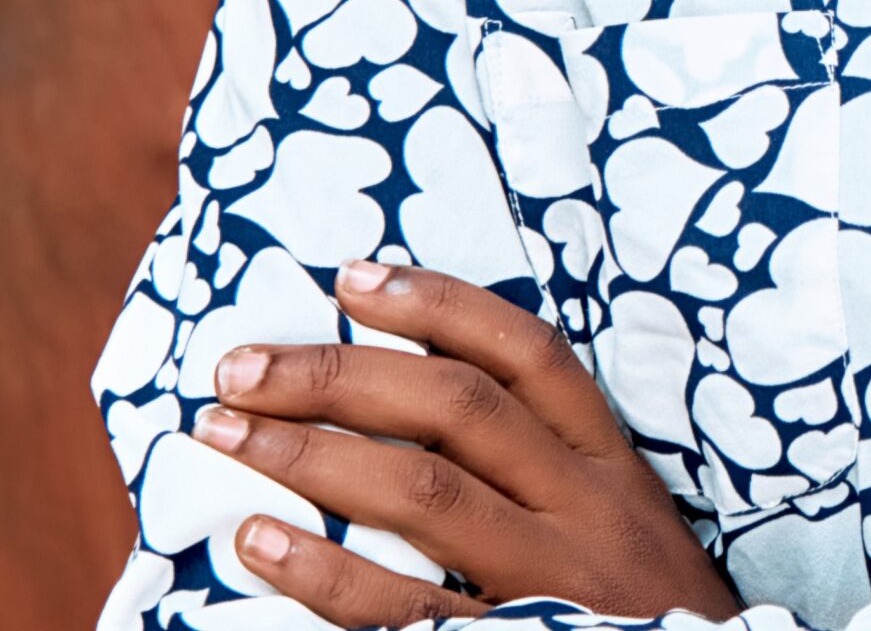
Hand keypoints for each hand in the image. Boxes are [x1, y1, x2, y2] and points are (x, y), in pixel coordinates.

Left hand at [192, 258, 741, 625]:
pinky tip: (260, 542)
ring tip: (228, 431)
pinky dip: (325, 574)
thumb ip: (546, 463)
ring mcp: (549, 578)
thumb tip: (417, 398)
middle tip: (242, 363)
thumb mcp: (621, 517)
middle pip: (457, 408)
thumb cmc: (639, 606)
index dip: (440, 304)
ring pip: (425, 492)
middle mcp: (582, 503)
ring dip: (313, 454)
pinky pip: (407, 609)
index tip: (351, 277)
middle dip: (341, 374)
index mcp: (607, 460)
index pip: (527, 352)